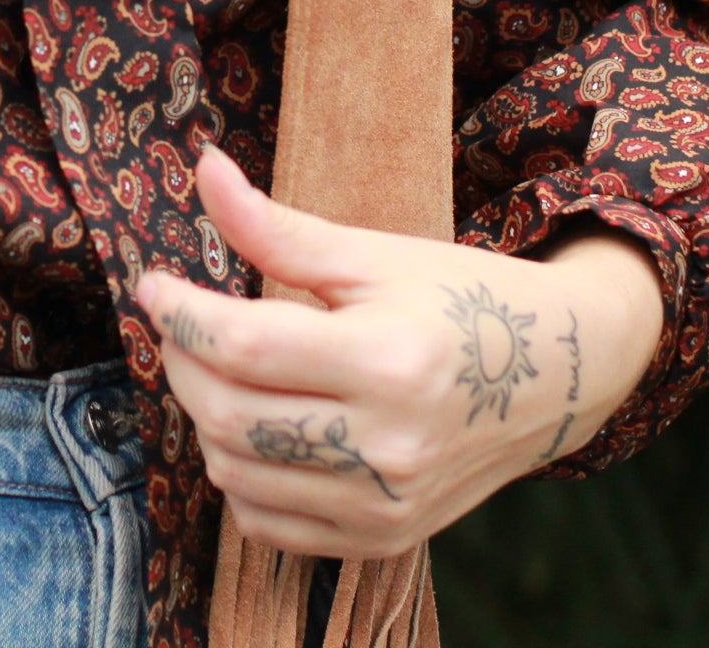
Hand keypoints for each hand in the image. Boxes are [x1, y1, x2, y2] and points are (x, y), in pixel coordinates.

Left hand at [134, 145, 664, 561]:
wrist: (556, 375)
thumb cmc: (458, 299)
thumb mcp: (373, 254)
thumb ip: (277, 228)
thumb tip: (203, 168)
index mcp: (389, 360)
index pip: (243, 346)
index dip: (180, 313)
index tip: (152, 285)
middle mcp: (388, 446)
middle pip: (228, 415)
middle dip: (183, 361)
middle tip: (182, 324)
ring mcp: (385, 504)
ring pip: (235, 472)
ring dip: (204, 418)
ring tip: (221, 370)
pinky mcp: (382, 539)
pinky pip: (265, 521)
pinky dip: (240, 475)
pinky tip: (257, 428)